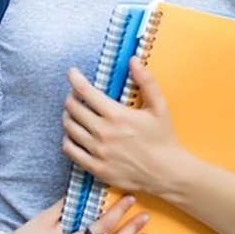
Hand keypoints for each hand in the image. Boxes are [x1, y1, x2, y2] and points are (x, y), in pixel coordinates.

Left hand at [61, 58, 182, 195]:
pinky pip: (71, 150)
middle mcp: (103, 133)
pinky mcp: (96, 168)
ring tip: (74, 114)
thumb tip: (133, 60)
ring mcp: (98, 151)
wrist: (166, 173)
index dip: (75, 79)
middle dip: (71, 98)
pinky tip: (73, 136)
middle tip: (75, 96)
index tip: (72, 73)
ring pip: (69, 128)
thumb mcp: (159, 107)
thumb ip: (146, 81)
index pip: (85, 91)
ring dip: (68, 117)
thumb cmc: (163, 139)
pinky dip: (68, 140)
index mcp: (117, 115)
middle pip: (73, 109)